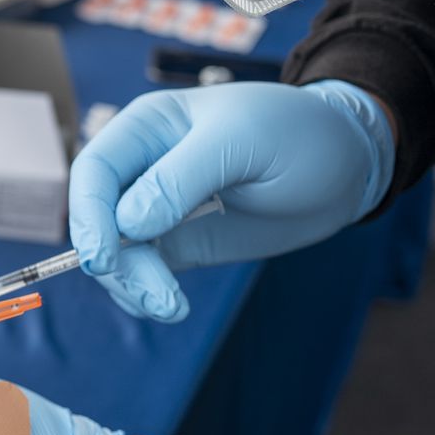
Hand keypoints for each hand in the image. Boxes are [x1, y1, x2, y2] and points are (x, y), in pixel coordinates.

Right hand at [69, 80, 393, 321]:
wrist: (345, 164)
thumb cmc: (296, 132)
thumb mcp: (242, 141)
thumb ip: (180, 178)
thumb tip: (127, 224)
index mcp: (147, 127)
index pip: (95, 170)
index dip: (89, 214)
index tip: (104, 258)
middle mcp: (143, 167)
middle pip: (98, 219)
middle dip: (117, 262)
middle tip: (155, 295)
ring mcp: (159, 209)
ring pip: (118, 253)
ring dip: (134, 286)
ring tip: (172, 307)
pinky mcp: (180, 242)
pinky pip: (143, 272)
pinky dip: (146, 293)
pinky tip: (171, 305)